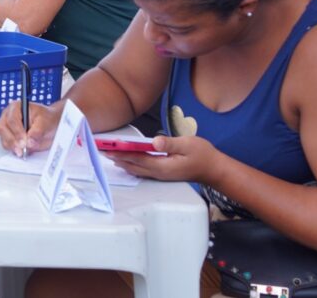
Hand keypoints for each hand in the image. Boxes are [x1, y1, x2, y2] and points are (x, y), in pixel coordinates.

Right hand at [0, 100, 60, 156]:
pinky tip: (21, 152)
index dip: (17, 131)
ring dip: (11, 146)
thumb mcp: (45, 121)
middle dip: (12, 140)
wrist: (50, 124)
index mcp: (16, 107)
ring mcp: (6, 127)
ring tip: (22, 152)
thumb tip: (29, 141)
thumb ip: (38, 131)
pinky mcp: (8, 138)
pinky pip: (6, 145)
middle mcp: (8, 116)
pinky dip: (12, 150)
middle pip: (2, 128)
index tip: (24, 141)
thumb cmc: (46, 118)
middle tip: (22, 148)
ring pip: (3, 138)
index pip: (12, 119)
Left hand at [103, 135, 223, 183]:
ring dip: (123, 162)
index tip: (109, 149)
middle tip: (102, 151)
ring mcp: (161, 175)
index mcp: (163, 166)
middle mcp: (159, 173)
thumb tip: (155, 142)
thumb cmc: (203, 155)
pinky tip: (126, 162)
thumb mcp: (188, 145)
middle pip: (133, 166)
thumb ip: (170, 143)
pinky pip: (143, 170)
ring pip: (137, 169)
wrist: (214, 169)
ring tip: (109, 155)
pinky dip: (132, 165)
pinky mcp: (163, 173)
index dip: (122, 154)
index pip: (137, 159)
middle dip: (117, 158)